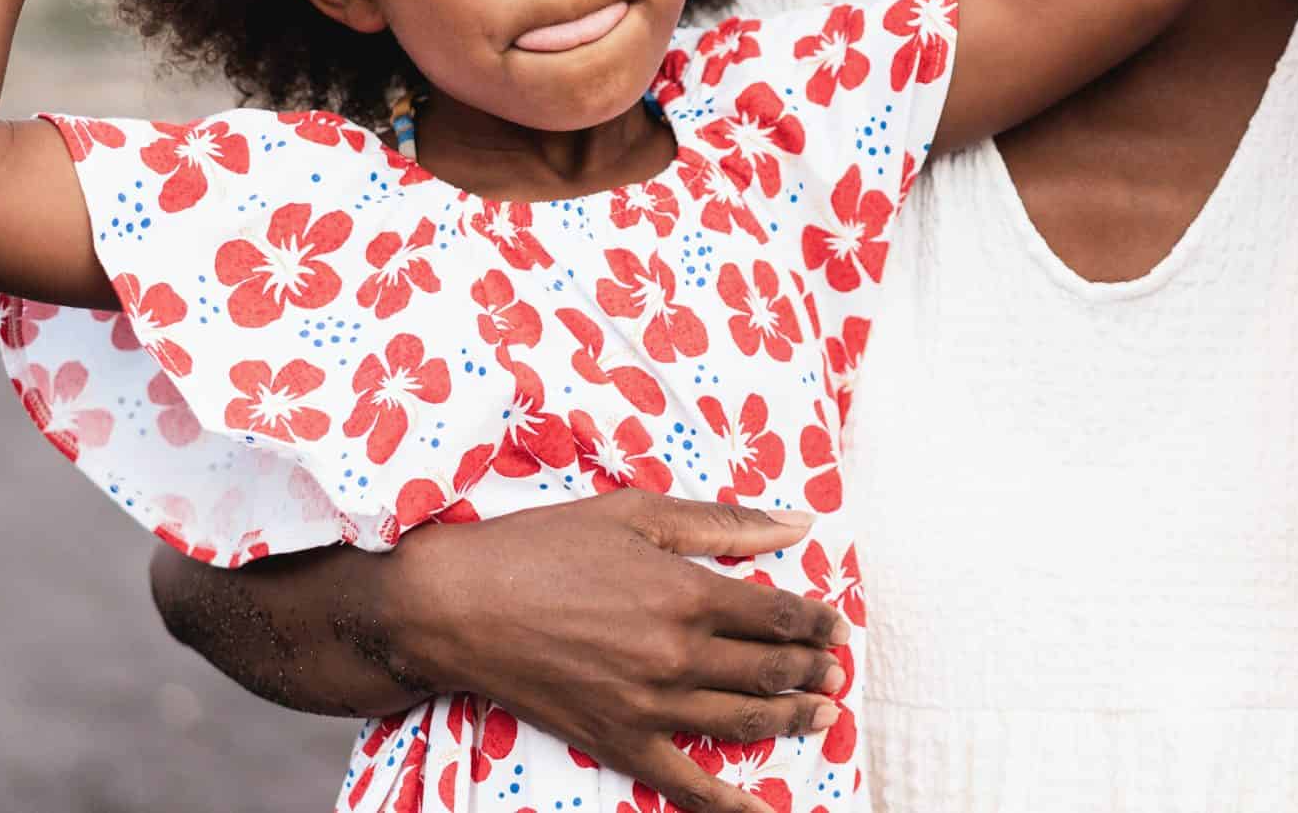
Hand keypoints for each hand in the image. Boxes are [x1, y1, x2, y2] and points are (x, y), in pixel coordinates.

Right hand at [382, 491, 849, 812]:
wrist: (460, 605)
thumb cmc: (544, 547)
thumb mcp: (636, 513)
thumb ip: (722, 523)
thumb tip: (799, 525)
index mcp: (687, 593)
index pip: (777, 614)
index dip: (815, 622)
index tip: (835, 625)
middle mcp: (678, 654)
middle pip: (769, 669)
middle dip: (813, 671)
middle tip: (837, 671)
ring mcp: (650, 704)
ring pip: (743, 720)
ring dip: (792, 719)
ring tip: (823, 715)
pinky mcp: (619, 741)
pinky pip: (687, 784)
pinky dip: (730, 805)